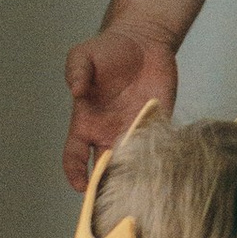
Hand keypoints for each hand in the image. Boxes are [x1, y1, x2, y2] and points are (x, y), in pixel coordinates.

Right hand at [62, 21, 180, 189]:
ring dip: (133, 178)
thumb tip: (76, 90)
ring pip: (131, 166)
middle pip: (103, 170)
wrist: (144, 40)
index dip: (75, 173)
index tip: (81, 186)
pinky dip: (158, 161)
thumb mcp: (84, 55)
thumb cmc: (108, 49)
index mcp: (86, 123)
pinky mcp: (158, 125)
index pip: (75, 157)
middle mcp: (109, 133)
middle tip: (113, 197)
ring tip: (138, 189)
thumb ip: (76, 71)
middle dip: (106, 185)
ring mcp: (134, 131)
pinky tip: (161, 170)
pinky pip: (157, 149)